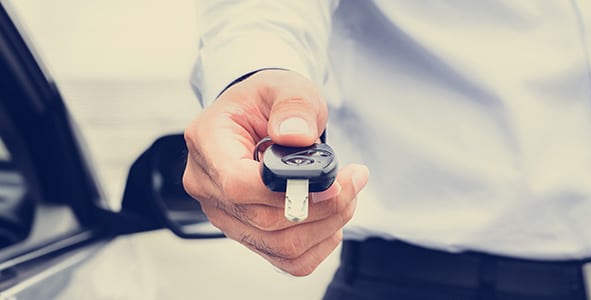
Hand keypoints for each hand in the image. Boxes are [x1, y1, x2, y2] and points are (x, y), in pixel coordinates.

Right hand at [183, 69, 368, 275]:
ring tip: (347, 194)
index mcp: (207, 142)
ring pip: (279, 244)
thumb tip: (298, 136)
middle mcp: (207, 185)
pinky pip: (285, 259)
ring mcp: (223, 214)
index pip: (238, 183)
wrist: (257, 117)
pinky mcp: (245, 233)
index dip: (289, 190)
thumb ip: (293, 106)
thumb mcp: (283, 86)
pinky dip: (318, 244)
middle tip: (353, 180)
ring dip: (326, 225)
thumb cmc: (264, 102)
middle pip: (265, 219)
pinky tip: (330, 218)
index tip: (332, 181)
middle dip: (322, 206)